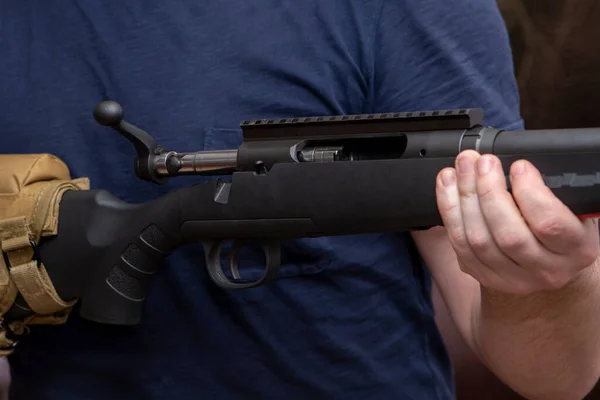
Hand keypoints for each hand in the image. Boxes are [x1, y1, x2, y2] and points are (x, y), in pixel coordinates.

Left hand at [436, 150, 599, 294]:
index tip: (518, 166)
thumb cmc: (561, 229)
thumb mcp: (574, 211)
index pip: (550, 224)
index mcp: (575, 249)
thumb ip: (554, 194)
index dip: (530, 192)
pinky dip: (449, 208)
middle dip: (489, 191)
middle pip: (508, 234)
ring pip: (478, 239)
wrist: (550, 264)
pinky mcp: (483, 275)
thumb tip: (521, 167)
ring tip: (463, 167)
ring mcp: (511, 277)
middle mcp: (545, 269)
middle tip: (482, 162)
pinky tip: (448, 184)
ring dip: (465, 196)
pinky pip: (459, 243)